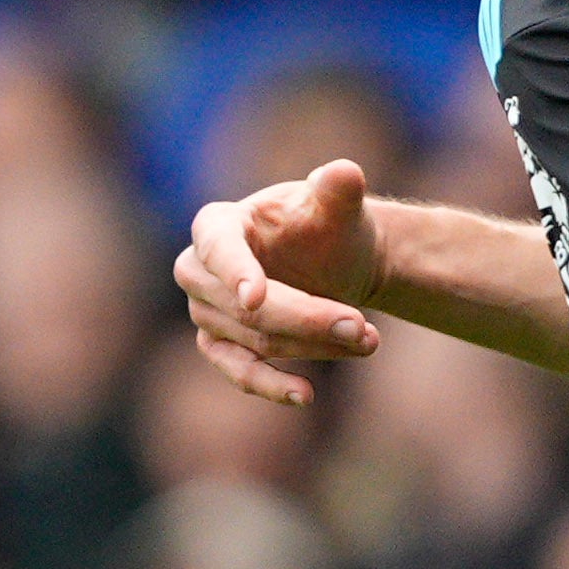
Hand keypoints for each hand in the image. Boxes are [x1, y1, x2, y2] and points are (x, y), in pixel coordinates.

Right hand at [175, 157, 392, 409]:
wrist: (336, 261)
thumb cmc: (327, 225)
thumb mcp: (337, 203)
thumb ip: (337, 187)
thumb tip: (343, 174)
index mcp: (218, 224)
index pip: (217, 246)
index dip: (235, 271)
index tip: (256, 298)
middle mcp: (199, 269)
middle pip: (242, 305)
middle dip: (304, 317)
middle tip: (361, 326)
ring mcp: (207, 312)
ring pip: (255, 339)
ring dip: (314, 345)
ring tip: (369, 339)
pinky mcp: (221, 346)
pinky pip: (239, 371)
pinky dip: (272, 385)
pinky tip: (305, 394)